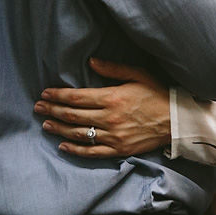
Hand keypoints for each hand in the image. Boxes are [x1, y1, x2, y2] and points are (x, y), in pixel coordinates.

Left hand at [33, 58, 170, 157]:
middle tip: (38, 108)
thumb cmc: (158, 94)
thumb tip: (91, 62)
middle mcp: (109, 118)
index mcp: (112, 98)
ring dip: (59, 128)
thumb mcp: (138, 75)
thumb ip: (113, 69)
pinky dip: (75, 149)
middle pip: (72, 115)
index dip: (58, 96)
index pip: (77, 98)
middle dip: (52, 111)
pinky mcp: (118, 150)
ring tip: (46, 124)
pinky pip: (91, 152)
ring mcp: (112, 136)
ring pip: (78, 133)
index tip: (45, 94)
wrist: (177, 120)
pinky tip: (63, 145)